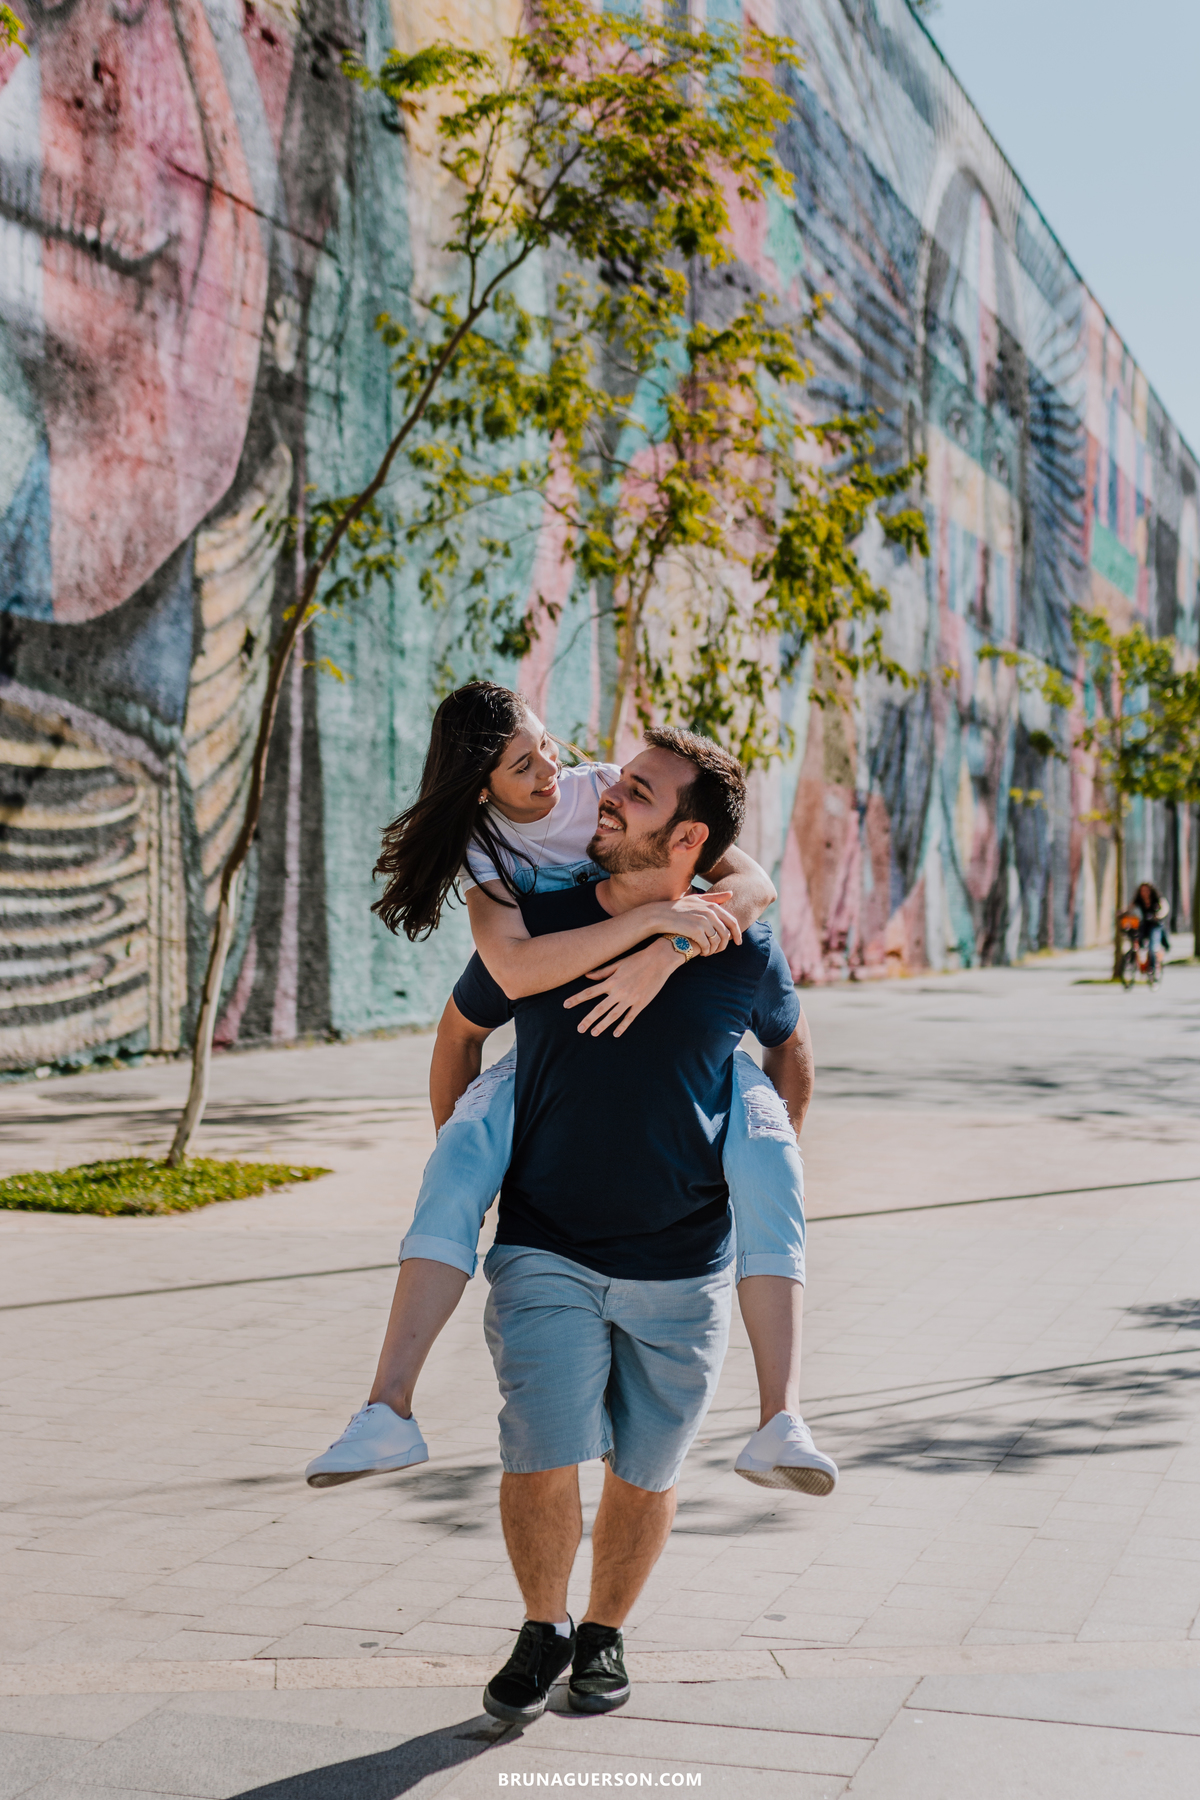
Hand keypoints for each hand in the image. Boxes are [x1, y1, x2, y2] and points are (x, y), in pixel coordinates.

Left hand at [563, 940, 677, 1036]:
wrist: (660, 960)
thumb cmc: (638, 959)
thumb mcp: (618, 963)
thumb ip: (602, 972)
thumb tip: (586, 975)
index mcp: (612, 981)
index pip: (590, 992)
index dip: (577, 999)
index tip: (565, 1005)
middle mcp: (619, 991)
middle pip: (600, 1008)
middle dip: (588, 1019)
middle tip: (580, 1029)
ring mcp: (631, 998)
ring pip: (613, 1015)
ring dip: (603, 1025)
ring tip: (594, 1033)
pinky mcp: (641, 1003)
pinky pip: (630, 1017)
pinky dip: (622, 1026)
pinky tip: (616, 1033)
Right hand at [654, 890, 740, 955]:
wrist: (661, 915)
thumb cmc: (679, 907)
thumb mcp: (697, 898)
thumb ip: (715, 897)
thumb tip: (731, 893)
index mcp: (712, 906)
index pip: (732, 921)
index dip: (738, 933)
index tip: (738, 942)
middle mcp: (710, 913)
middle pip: (726, 933)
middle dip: (726, 944)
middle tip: (720, 951)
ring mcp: (703, 922)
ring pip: (717, 941)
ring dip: (715, 949)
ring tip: (709, 952)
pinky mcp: (695, 931)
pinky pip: (707, 946)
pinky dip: (707, 951)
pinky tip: (702, 953)